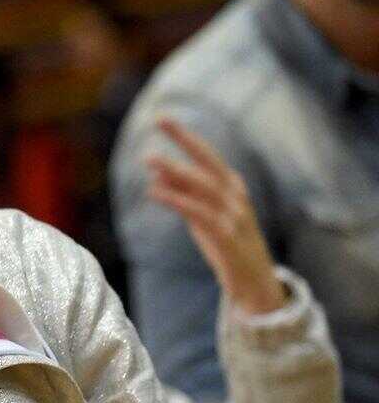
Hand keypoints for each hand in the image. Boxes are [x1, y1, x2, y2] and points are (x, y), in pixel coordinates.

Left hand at [144, 117, 285, 314]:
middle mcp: (235, 196)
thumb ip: (182, 192)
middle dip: (183, 139)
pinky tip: (155, 192)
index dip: (185, 135)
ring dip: (174, 169)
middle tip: (158, 120)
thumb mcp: (201, 215)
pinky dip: (177, 200)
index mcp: (232, 187)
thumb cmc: (226, 246)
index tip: (162, 118)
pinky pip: (199, 214)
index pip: (206, 154)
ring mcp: (234, 216)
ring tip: (148, 158)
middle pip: (207, 161)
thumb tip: (156, 170)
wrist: (255, 285)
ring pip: (203, 185)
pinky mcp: (228, 237)